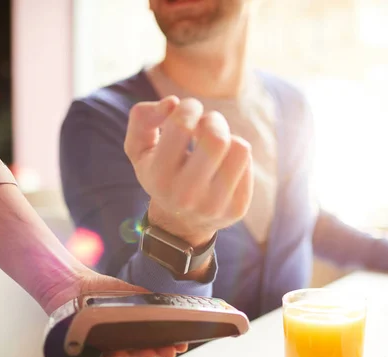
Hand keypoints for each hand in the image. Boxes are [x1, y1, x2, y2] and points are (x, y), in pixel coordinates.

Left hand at [43, 268, 186, 356]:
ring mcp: (105, 348)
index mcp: (131, 330)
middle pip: (142, 352)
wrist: (75, 286)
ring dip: (140, 356)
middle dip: (159, 352)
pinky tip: (121, 354)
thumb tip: (166, 304)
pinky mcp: (88, 354)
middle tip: (170, 350)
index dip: (165, 344)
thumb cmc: (99, 290)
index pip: (151, 341)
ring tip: (152, 352)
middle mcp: (120, 341)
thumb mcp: (128, 293)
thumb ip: (146, 300)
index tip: (180, 344)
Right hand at [124, 96, 252, 248]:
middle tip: (205, 126)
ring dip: (229, 136)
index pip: (182, 124)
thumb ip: (143, 117)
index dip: (189, 107)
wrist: (179, 223)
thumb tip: (172, 102)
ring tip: (216, 143)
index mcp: (159, 176)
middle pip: (216, 137)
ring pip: (240, 147)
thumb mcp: (139, 148)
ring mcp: (215, 204)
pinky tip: (223, 162)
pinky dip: (236, 154)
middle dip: (213, 119)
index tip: (187, 113)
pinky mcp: (237, 208)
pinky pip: (248, 163)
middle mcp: (186, 194)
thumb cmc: (160, 174)